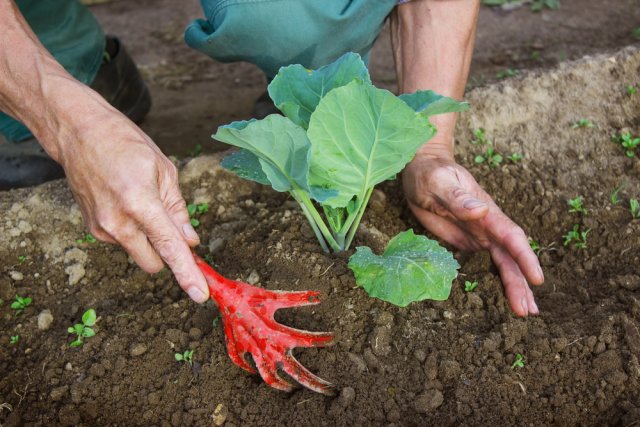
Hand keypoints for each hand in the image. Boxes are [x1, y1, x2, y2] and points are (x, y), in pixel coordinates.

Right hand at [56, 108, 209, 302]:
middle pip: (154, 264)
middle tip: (172, 227)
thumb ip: (178, 210)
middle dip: (167, 255)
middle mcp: (117, 222)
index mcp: (140, 203)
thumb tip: (190, 241)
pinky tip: (127, 203)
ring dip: (149, 240)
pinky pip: (124, 242)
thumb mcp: (164, 170)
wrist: (79, 134)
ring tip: (142, 201)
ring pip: (138, 253)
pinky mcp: (92, 230)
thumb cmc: (125, 144)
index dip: (187, 274)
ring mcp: (101, 228)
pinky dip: (133, 232)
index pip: (169, 248)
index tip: (200, 295)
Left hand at [403, 155, 543, 315]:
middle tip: (529, 311)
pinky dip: (499, 280)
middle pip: (510, 257)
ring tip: (525, 311)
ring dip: (514, 285)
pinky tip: (507, 296)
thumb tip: (482, 211)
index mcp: (486, 211)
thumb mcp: (438, 182)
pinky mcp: (470, 241)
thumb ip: (458, 198)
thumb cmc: (429, 173)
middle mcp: (488, 225)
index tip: (537, 279)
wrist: (423, 169)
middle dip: (520, 282)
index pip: (511, 236)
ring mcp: (481, 234)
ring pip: (503, 263)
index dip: (525, 257)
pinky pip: (488, 263)